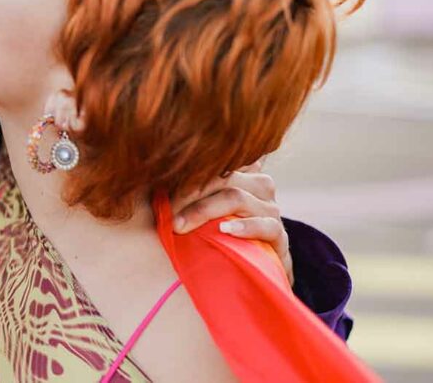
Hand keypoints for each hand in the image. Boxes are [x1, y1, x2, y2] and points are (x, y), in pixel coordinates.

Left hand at [171, 161, 292, 284]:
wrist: (254, 268)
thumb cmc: (219, 234)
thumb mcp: (204, 210)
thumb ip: (187, 192)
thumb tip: (153, 181)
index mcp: (240, 173)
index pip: (211, 164)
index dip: (184, 176)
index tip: (159, 190)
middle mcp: (258, 185)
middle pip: (220, 177)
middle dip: (188, 194)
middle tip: (165, 212)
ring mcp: (270, 209)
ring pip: (237, 197)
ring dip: (205, 210)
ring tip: (181, 225)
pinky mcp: (279, 235)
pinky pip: (266, 226)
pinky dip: (244, 228)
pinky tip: (225, 231)